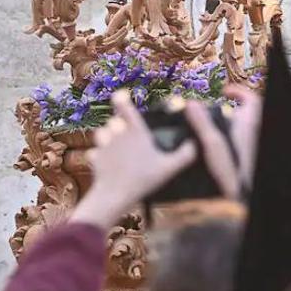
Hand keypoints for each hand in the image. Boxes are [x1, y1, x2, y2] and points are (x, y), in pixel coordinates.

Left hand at [70, 92, 198, 229]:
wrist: (114, 196)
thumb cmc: (143, 179)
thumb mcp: (170, 167)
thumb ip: (186, 154)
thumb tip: (196, 142)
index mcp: (135, 131)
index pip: (124, 106)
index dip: (122, 97)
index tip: (122, 94)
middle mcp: (117, 135)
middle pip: (112, 120)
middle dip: (118, 122)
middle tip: (127, 128)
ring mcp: (104, 147)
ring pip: (100, 132)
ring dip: (106, 135)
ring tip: (115, 142)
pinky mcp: (95, 160)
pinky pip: (94, 152)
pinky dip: (99, 154)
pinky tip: (105, 161)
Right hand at [187, 83, 261, 200]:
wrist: (241, 195)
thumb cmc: (231, 167)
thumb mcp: (213, 143)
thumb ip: (202, 122)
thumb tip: (191, 103)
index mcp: (248, 124)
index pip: (252, 100)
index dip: (240, 91)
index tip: (224, 91)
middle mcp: (252, 133)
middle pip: (247, 113)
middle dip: (232, 108)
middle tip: (214, 109)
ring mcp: (249, 145)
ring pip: (242, 128)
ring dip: (228, 123)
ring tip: (208, 126)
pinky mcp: (244, 157)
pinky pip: (238, 141)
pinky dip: (227, 138)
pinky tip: (211, 146)